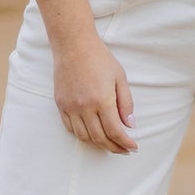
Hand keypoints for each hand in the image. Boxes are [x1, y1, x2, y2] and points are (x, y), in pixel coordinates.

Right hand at [53, 32, 136, 153]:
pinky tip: (92, 134)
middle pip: (100, 138)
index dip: (125, 143)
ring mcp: (71, 107)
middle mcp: (85, 107)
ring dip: (98, 144)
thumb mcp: (120, 77)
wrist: (73, 45)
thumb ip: (126, 103)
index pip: (115, 131)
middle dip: (114, 148)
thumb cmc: (100, 58)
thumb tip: (130, 125)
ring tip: (109, 144)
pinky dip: (82, 135)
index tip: (133, 147)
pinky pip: (70, 128)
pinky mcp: (61, 104)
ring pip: (84, 137)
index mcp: (102, 100)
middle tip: (124, 150)